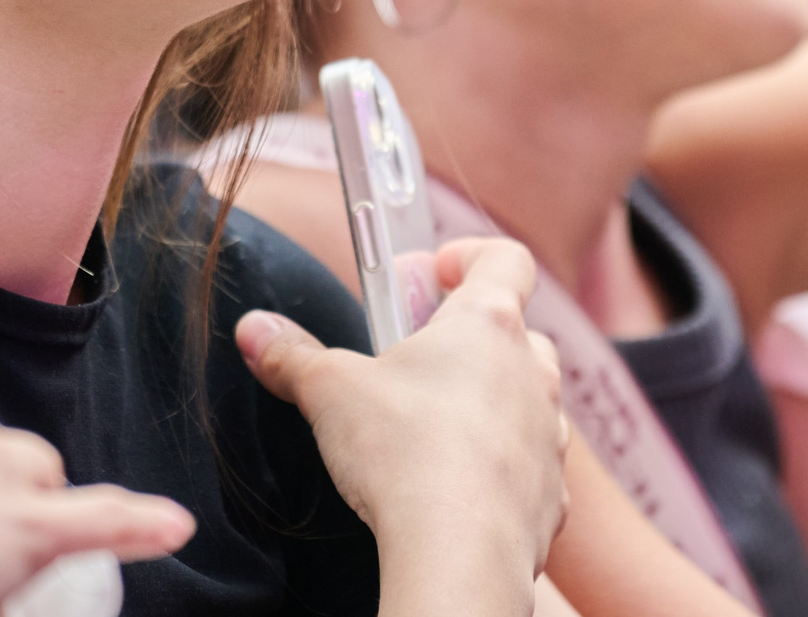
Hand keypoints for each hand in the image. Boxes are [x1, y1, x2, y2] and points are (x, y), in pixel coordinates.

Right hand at [236, 238, 568, 589]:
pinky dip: (499, 468)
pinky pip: (528, 466)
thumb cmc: (406, 453)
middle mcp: (531, 371)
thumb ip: (293, 356)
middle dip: (467, 340)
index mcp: (488, 324)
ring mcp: (548, 433)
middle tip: (415, 360)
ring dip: (488, 403)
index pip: (504, 258)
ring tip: (431, 428)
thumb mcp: (331, 391)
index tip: (431, 273)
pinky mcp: (550, 494)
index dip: (467, 257)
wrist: (459, 551)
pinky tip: (457, 486)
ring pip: (525, 399)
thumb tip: (256, 331)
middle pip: (513, 331)